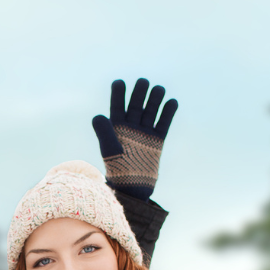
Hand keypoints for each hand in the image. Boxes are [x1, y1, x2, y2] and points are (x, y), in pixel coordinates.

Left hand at [91, 78, 177, 200]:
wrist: (133, 187)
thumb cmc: (118, 169)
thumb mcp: (110, 150)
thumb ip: (104, 133)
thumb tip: (97, 116)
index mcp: (116, 128)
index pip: (117, 107)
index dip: (118, 94)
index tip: (118, 82)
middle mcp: (130, 128)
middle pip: (136, 105)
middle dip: (139, 93)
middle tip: (142, 82)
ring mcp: (144, 133)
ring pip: (151, 111)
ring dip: (155, 99)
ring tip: (158, 89)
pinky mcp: (157, 141)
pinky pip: (163, 123)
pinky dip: (168, 113)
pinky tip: (172, 102)